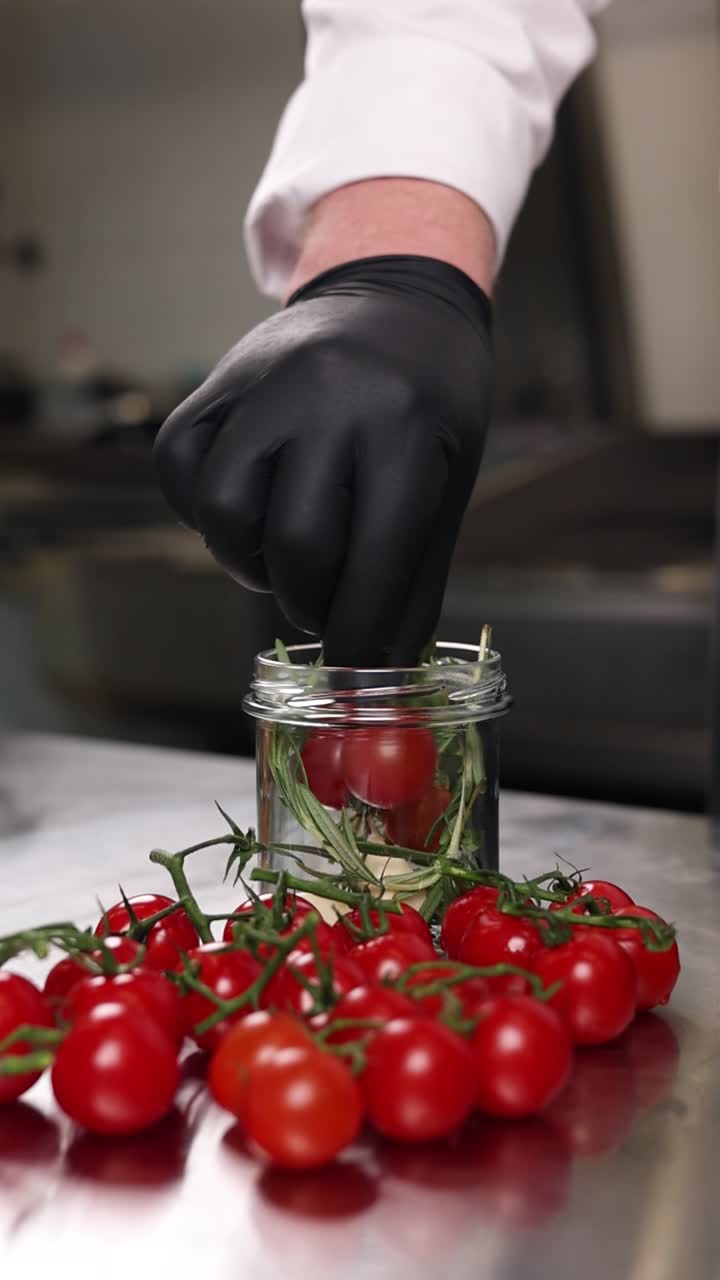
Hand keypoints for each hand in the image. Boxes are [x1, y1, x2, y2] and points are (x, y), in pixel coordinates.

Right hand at [153, 255, 491, 666]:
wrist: (396, 298)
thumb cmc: (433, 402)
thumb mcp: (447, 479)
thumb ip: (414, 575)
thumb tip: (383, 668)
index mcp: (403, 426)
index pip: (374, 557)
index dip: (360, 633)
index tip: (355, 670)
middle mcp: (327, 399)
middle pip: (296, 543)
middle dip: (311, 603)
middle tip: (325, 608)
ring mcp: (262, 384)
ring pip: (225, 512)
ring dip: (250, 565)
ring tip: (283, 562)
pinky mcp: (215, 382)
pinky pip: (181, 469)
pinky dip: (202, 514)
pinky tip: (246, 515)